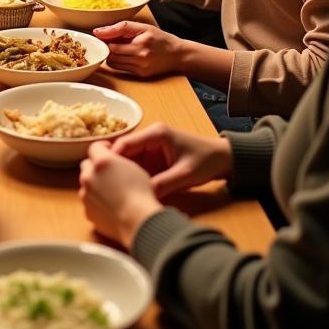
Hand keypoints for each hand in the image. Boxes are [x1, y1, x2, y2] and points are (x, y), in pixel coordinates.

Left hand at [78, 141, 163, 246]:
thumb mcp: (134, 168)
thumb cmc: (141, 194)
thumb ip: (117, 161)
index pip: (94, 147)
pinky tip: (110, 205)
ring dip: (95, 184)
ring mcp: (86, 195)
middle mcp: (89, 176)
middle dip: (96, 166)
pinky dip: (96, 201)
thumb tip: (112, 161)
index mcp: (101, 162)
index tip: (109, 150)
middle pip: (86, 165)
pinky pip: (89, 202)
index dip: (102, 147)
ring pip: (87, 184)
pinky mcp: (88, 211)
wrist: (138, 222)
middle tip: (110, 172)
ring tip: (111, 191)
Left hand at [92, 21, 186, 77]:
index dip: (105, 40)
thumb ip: (120, 27)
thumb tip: (97, 32)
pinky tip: (125, 55)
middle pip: (111, 55)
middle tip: (112, 40)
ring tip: (120, 47)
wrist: (178, 55)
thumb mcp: (142, 27)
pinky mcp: (140, 75)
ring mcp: (140, 68)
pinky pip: (120, 69)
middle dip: (108, 47)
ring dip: (112, 55)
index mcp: (140, 44)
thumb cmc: (160, 38)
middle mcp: (140, 58)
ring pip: (113, 63)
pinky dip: (118, 62)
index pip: (111, 45)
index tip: (104, 35)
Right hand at [110, 123, 232, 197]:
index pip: (125, 143)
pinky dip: (133, 175)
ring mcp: (151, 145)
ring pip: (129, 158)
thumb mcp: (185, 175)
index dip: (112, 158)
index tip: (103, 175)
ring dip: (123, 171)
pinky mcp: (154, 155)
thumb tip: (143, 195)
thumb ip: (163, 184)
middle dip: (115, 167)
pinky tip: (128, 187)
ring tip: (114, 188)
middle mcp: (150, 136)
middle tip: (105, 184)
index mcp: (156, 134)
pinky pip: (138, 164)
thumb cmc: (206, 162)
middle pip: (124, 150)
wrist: (224, 159)